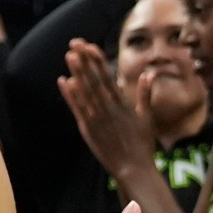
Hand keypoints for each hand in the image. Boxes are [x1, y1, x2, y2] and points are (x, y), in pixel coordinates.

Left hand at [58, 42, 160, 179]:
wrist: (133, 169)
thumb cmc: (142, 144)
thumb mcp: (147, 117)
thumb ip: (145, 94)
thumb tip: (149, 73)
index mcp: (123, 103)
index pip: (108, 76)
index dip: (98, 60)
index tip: (90, 45)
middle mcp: (108, 108)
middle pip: (94, 79)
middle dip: (85, 60)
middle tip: (75, 42)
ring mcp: (97, 119)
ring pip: (84, 92)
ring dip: (76, 73)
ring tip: (69, 56)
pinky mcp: (88, 129)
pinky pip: (77, 109)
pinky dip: (70, 96)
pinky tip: (64, 82)